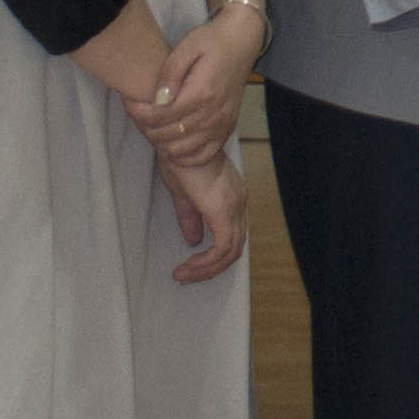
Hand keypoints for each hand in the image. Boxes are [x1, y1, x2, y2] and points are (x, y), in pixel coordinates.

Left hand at [123, 3, 266, 169]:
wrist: (241, 43)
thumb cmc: (211, 42)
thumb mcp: (186, 47)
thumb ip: (169, 73)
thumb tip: (157, 99)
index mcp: (202, 93)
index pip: (159, 116)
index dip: (137, 112)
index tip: (128, 101)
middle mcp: (213, 114)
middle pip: (166, 135)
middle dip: (144, 126)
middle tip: (138, 112)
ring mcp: (222, 125)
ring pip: (180, 149)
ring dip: (160, 141)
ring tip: (153, 124)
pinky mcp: (227, 129)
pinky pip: (202, 155)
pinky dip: (183, 155)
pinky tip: (173, 140)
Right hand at [157, 149, 246, 284]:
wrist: (179, 141)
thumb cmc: (180, 160)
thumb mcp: (184, 194)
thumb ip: (191, 218)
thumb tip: (193, 240)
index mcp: (233, 197)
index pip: (233, 236)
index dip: (214, 256)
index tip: (190, 265)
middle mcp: (239, 202)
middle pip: (235, 248)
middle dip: (210, 268)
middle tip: (186, 276)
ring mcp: (234, 206)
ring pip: (231, 252)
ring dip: (206, 269)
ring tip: (183, 274)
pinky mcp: (222, 210)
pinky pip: (222, 248)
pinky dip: (206, 263)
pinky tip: (188, 266)